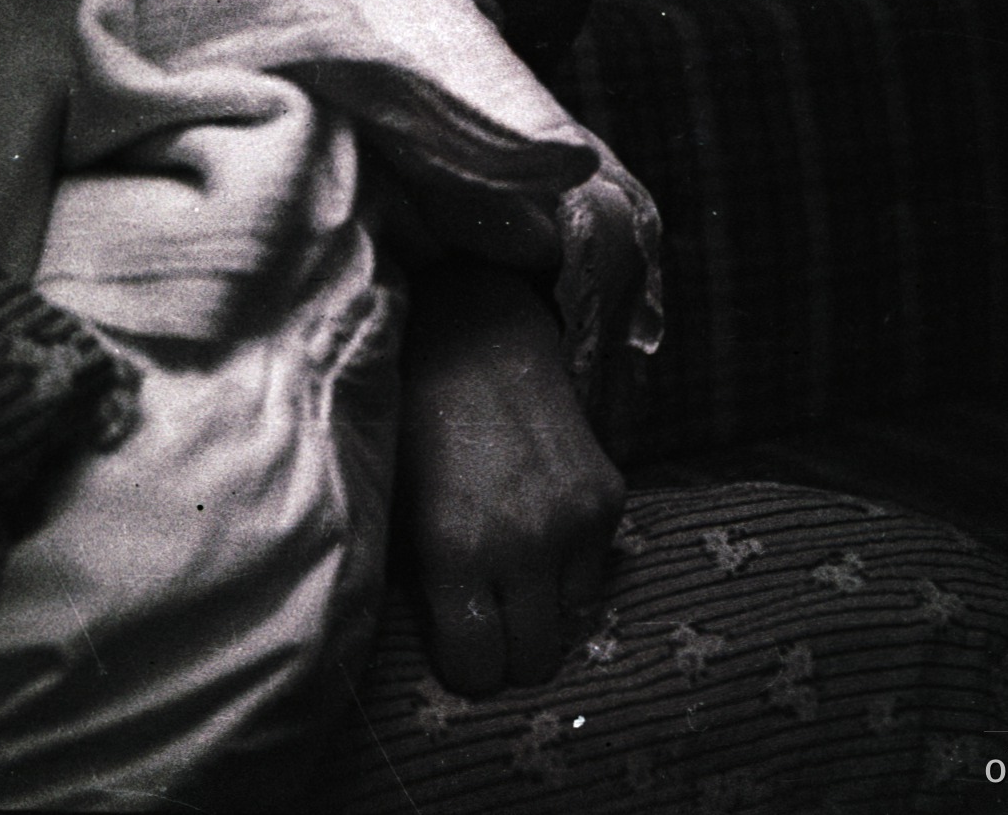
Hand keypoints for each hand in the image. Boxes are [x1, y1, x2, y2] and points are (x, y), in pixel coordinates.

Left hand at [399, 260, 625, 695]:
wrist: (474, 338)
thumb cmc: (414, 423)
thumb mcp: (397, 507)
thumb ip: (421, 581)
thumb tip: (444, 645)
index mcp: (456, 550)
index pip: (479, 669)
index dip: (468, 669)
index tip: (462, 649)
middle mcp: (524, 543)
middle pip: (536, 660)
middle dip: (512, 652)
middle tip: (492, 621)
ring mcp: (576, 520)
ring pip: (576, 617)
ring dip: (548, 604)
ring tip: (517, 563)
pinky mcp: (610, 496)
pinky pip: (598, 567)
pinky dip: (573, 560)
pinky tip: (541, 520)